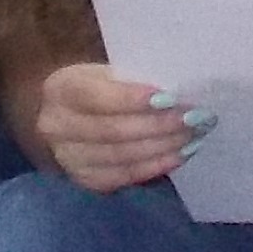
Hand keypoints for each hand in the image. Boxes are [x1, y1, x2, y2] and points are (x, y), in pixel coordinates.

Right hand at [30, 63, 204, 192]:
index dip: (133, 99)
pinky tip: (180, 155)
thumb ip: (132, 80)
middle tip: (196, 117)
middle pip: (113, 131)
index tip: (170, 98)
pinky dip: (155, 166)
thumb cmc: (98, 85)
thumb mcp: (106, 71)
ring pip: (121, 157)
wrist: (67, 114)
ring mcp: (68, 158)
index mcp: (61, 89)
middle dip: (160, 126)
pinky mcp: (84, 179)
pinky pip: (123, 177)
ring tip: (195, 135)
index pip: (97, 97)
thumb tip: (177, 91)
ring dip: (164, 147)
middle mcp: (56, 126)